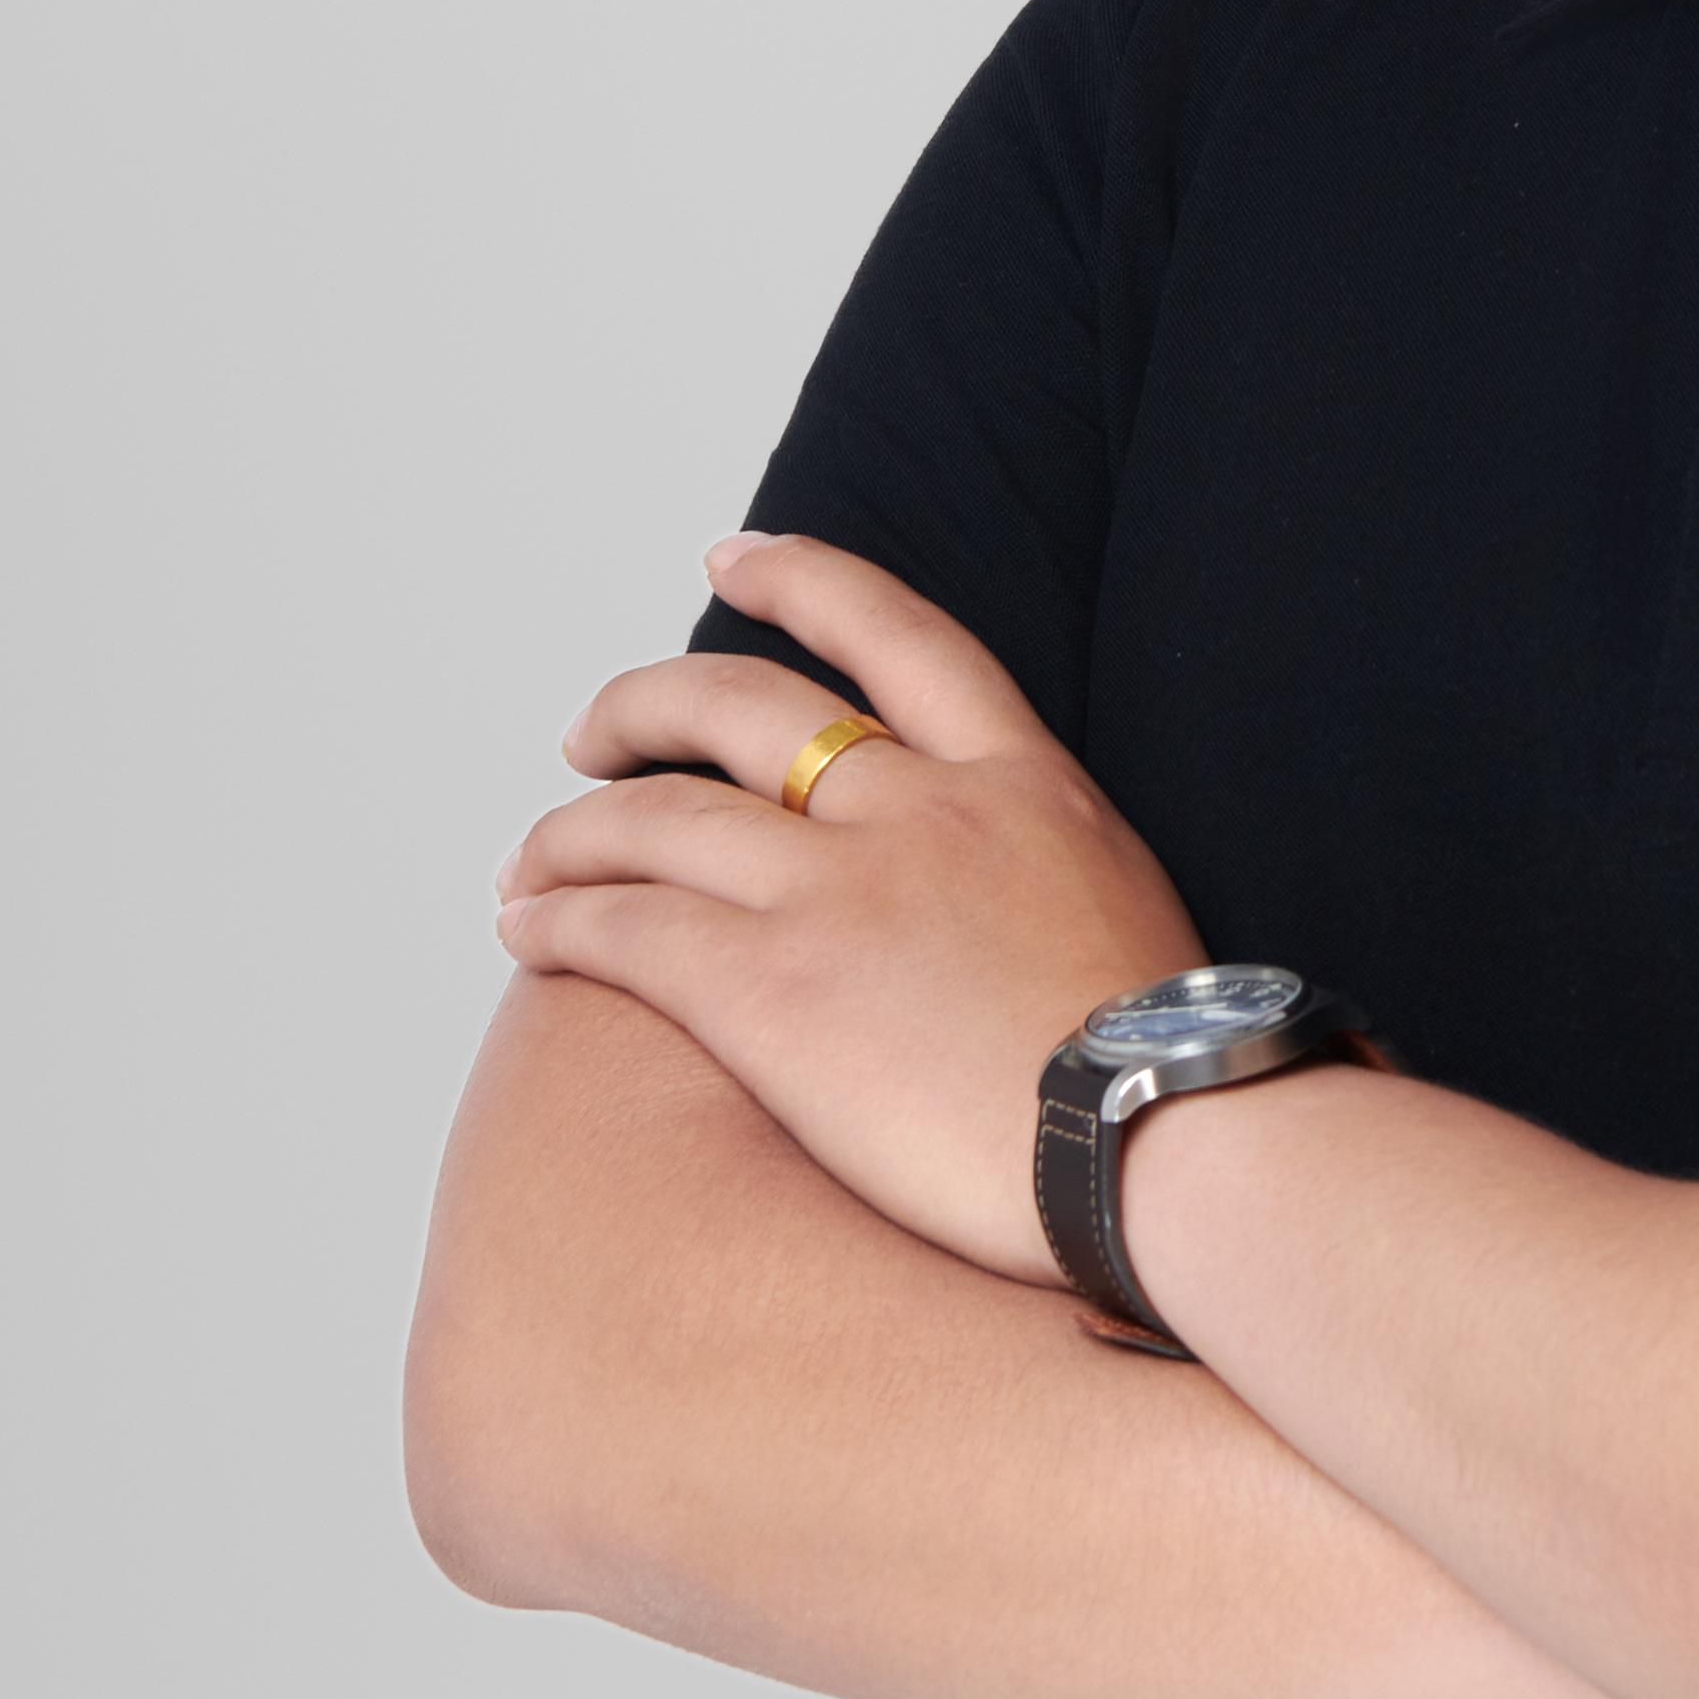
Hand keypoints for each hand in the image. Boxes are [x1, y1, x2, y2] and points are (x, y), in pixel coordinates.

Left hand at [491, 532, 1201, 1279]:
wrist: (1168, 1138)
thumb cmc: (1170, 1069)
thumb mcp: (1124, 906)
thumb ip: (1040, 867)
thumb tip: (1002, 900)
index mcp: (1023, 781)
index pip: (899, 636)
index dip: (804, 580)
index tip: (734, 560)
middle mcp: (922, 809)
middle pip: (742, 708)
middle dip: (644, 707)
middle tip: (593, 735)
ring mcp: (841, 891)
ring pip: (659, 818)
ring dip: (571, 832)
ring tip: (530, 863)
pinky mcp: (773, 988)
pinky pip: (627, 929)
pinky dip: (558, 918)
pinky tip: (528, 930)